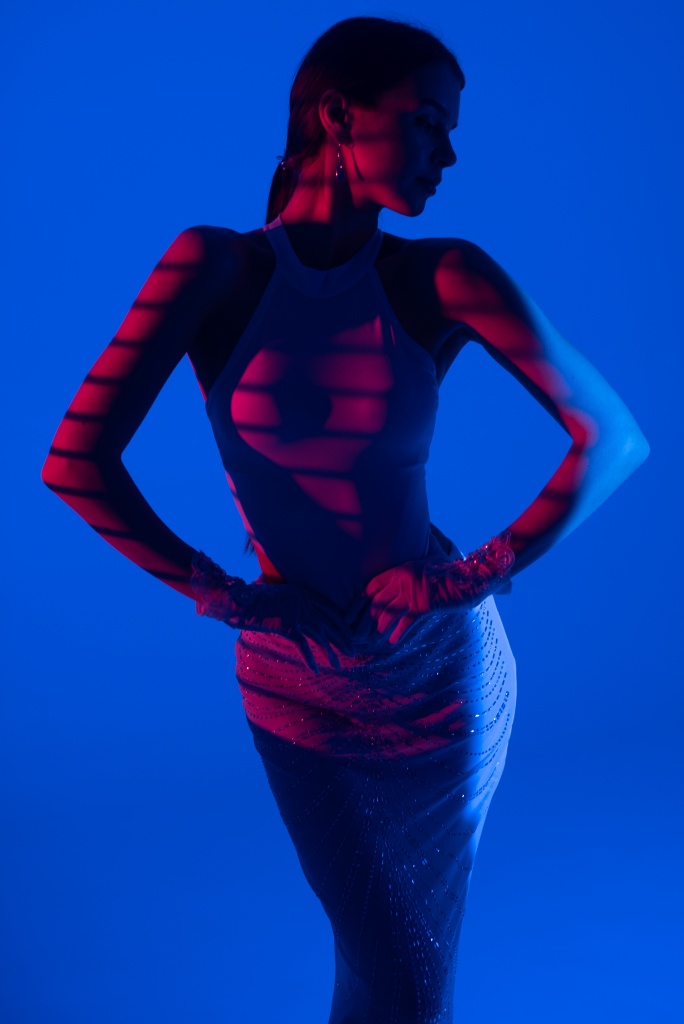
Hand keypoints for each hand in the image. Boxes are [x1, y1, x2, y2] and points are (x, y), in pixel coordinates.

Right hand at [190, 551, 346, 672]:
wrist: (238, 600)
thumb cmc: (253, 600)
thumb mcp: (277, 598)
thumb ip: (291, 605)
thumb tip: (299, 617)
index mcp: (303, 593)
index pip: (330, 609)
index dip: (341, 624)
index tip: (350, 635)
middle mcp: (304, 601)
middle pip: (330, 623)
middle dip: (342, 638)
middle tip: (353, 651)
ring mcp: (297, 613)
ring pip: (321, 636)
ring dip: (331, 652)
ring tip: (339, 665)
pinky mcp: (288, 625)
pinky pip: (303, 645)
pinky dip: (309, 658)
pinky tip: (315, 670)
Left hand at [345, 533, 514, 645]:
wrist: (468, 577)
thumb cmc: (445, 574)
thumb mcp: (422, 569)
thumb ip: (405, 576)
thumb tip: (390, 591)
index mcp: (399, 569)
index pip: (371, 586)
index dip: (359, 601)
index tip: (351, 615)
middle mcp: (402, 579)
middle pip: (375, 601)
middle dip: (363, 618)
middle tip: (356, 634)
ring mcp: (413, 592)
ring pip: (387, 611)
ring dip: (379, 626)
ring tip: (373, 638)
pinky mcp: (424, 604)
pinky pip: (405, 621)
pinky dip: (397, 632)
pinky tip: (392, 641)